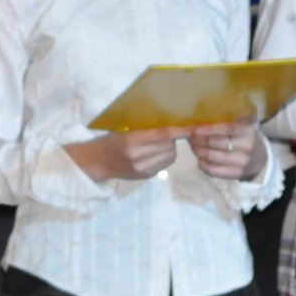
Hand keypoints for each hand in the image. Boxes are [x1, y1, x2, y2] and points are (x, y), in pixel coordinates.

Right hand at [65, 127, 188, 181]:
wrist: (99, 161)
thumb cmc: (113, 139)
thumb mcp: (125, 128)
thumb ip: (146, 126)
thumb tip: (172, 119)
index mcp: (131, 140)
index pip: (163, 134)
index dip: (181, 131)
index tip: (196, 128)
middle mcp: (137, 156)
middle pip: (169, 145)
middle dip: (171, 138)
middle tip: (162, 132)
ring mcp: (142, 168)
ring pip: (170, 155)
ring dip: (169, 148)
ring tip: (156, 143)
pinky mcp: (146, 176)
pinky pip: (165, 164)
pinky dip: (164, 156)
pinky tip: (153, 153)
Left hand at [187, 120, 267, 179]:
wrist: (262, 160)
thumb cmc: (247, 139)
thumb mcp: (243, 128)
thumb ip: (228, 123)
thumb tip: (202, 120)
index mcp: (247, 132)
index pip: (225, 129)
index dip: (208, 129)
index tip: (194, 129)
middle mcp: (246, 147)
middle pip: (215, 143)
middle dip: (198, 140)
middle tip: (190, 136)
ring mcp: (241, 163)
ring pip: (211, 157)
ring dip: (198, 151)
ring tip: (192, 146)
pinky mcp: (235, 175)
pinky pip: (213, 171)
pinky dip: (202, 164)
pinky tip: (199, 159)